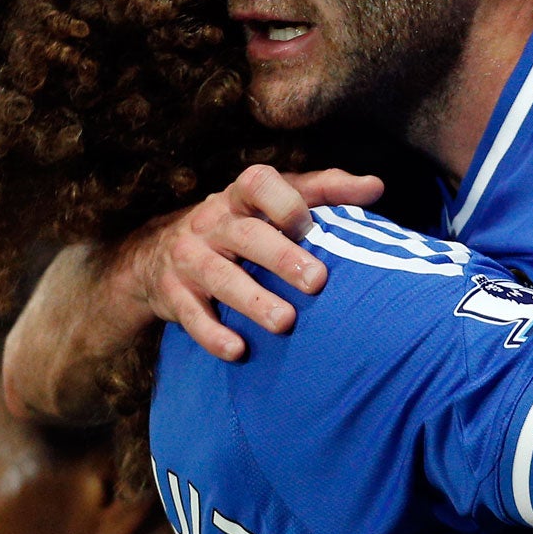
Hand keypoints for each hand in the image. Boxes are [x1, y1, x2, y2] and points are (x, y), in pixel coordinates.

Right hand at [116, 165, 382, 359]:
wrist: (156, 254)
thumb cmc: (242, 224)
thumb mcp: (276, 201)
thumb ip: (325, 191)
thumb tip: (376, 187)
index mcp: (240, 197)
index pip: (257, 183)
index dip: (284, 202)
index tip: (308, 224)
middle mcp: (212, 223)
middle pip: (246, 235)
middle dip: (281, 257)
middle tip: (317, 281)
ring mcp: (189, 258)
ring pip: (219, 277)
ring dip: (253, 300)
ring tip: (285, 322)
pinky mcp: (173, 295)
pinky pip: (191, 315)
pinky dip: (213, 334)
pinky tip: (238, 350)